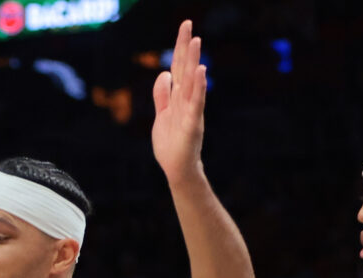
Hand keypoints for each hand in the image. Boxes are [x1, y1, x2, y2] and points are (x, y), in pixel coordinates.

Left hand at [149, 20, 207, 186]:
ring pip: (192, 82)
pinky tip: (200, 72)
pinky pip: (196, 102)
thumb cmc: (171, 143)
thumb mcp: (161, 115)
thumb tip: (163, 74)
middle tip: (188, 25)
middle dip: (186, 47)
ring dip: (194, 61)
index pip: (178, 67)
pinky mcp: (193, 124)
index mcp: (178, 97)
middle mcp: (186, 100)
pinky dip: (199, 87)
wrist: (177, 168)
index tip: (184, 27)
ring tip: (196, 42)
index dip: (179, 48)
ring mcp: (191, 110)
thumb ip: (162, 95)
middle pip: (185, 69)